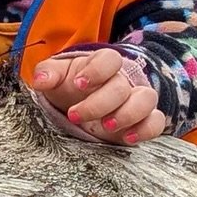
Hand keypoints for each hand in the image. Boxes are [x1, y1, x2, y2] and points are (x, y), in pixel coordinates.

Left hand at [28, 48, 166, 144]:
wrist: (77, 105)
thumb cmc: (67, 87)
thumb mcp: (55, 78)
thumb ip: (47, 74)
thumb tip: (40, 80)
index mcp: (100, 64)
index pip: (110, 58)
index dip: (97, 71)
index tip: (78, 84)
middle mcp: (122, 80)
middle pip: (121, 85)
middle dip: (99, 103)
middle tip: (75, 115)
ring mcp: (135, 99)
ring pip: (146, 99)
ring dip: (127, 114)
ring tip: (105, 127)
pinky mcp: (143, 120)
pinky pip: (156, 121)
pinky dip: (146, 130)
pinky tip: (127, 138)